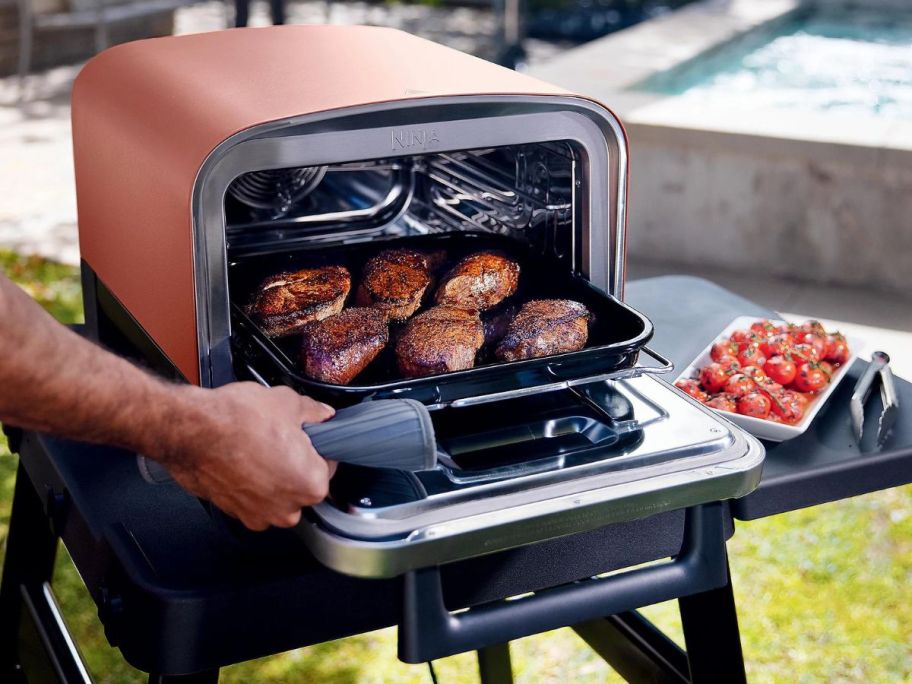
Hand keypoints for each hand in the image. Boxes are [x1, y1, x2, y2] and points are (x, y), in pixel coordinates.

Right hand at [157, 383, 335, 530]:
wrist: (190, 430)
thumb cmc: (236, 420)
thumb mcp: (287, 402)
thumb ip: (313, 412)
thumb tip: (322, 415)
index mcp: (311, 484)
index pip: (329, 464)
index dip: (316, 446)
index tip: (305, 437)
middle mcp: (288, 508)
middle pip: (303, 483)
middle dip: (295, 462)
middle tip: (279, 438)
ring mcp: (259, 514)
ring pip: (278, 494)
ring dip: (272, 476)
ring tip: (258, 447)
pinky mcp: (234, 513)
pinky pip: (253, 499)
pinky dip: (250, 483)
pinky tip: (242, 460)